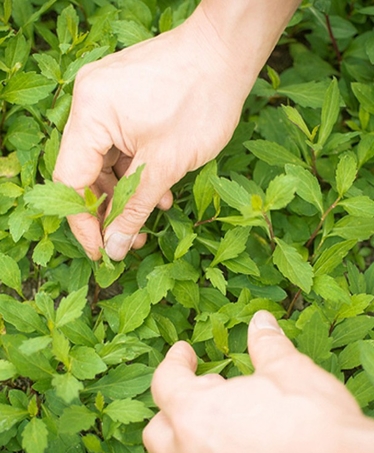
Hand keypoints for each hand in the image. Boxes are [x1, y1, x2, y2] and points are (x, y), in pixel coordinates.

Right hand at [53, 9, 249, 260]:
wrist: (227, 52)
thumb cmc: (202, 101)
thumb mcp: (166, 165)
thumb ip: (134, 209)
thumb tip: (114, 247)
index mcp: (90, 114)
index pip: (71, 181)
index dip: (83, 222)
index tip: (99, 251)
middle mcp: (89, 102)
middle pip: (85, 171)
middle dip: (110, 209)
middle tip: (129, 238)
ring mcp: (105, 98)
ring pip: (104, 160)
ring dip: (127, 191)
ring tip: (153, 211)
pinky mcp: (123, 99)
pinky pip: (120, 144)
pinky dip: (136, 169)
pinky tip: (160, 188)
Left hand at [143, 310, 373, 452]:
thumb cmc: (310, 420)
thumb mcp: (287, 369)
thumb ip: (265, 344)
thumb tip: (261, 322)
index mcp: (196, 414)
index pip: (165, 382)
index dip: (174, 361)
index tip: (185, 352)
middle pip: (158, 429)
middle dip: (174, 404)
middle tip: (206, 388)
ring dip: (193, 434)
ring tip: (229, 417)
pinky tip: (245, 449)